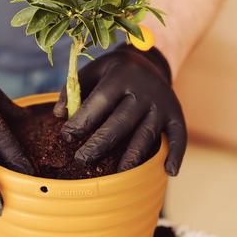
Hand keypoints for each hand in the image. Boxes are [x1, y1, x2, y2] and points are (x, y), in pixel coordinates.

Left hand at [53, 45, 186, 174]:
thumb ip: (73, 90)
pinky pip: (179, 137)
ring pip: (146, 134)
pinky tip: (169, 172)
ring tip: (118, 174)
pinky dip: (176, 155)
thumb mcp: (93, 71)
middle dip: (100, 144)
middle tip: (81, 160)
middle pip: (120, 122)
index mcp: (120, 77)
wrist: (150, 62)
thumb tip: (57, 115)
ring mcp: (161, 104)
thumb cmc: (114, 72)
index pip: (99, 101)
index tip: (66, 136)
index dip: (82, 120)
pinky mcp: (176, 115)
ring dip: (133, 156)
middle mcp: (143, 91)